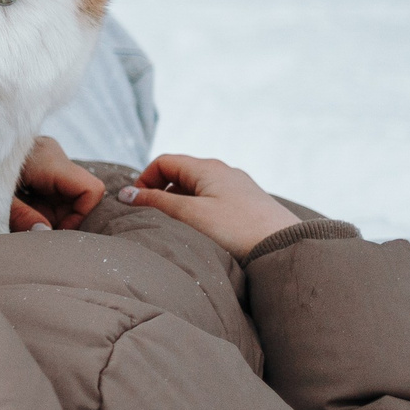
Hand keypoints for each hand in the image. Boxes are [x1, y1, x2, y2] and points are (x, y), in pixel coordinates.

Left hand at [10, 136, 102, 232]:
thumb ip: (22, 218)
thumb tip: (45, 235)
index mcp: (48, 160)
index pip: (90, 190)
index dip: (79, 216)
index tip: (53, 232)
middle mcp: (53, 155)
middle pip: (78, 196)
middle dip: (60, 219)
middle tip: (31, 230)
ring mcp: (47, 159)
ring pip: (66, 196)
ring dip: (48, 214)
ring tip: (19, 219)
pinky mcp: (38, 165)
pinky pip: (52, 191)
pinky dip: (40, 206)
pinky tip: (18, 209)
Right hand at [122, 153, 299, 256]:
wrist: (285, 248)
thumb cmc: (236, 229)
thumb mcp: (189, 215)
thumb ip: (155, 202)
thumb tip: (125, 193)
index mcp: (207, 167)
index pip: (164, 162)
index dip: (145, 180)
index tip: (138, 204)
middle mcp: (224, 171)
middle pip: (181, 173)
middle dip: (161, 192)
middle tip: (155, 218)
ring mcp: (239, 186)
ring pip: (198, 187)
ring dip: (181, 202)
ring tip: (179, 228)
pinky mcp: (249, 203)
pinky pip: (215, 199)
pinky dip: (200, 209)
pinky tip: (205, 231)